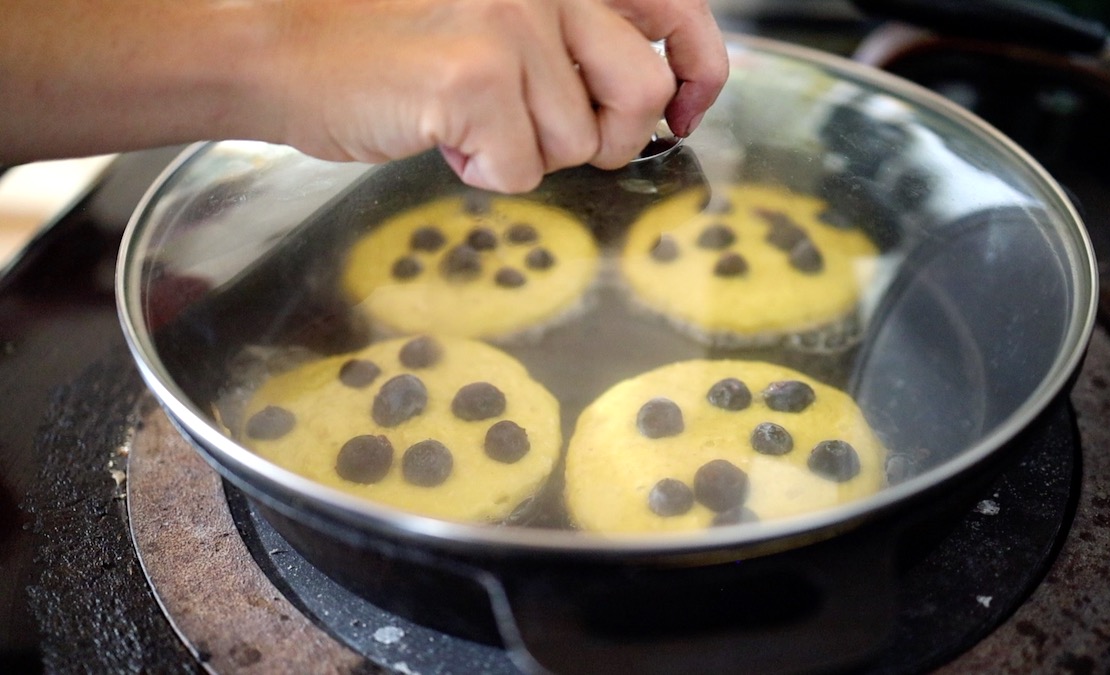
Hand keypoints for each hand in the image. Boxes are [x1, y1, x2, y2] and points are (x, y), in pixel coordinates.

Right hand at [270, 0, 727, 192]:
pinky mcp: (477, 76)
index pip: (677, 10)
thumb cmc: (383, 43)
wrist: (279, 50)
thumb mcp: (497, 15)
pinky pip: (523, 172)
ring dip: (528, 155)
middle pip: (643, 92)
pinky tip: (443, 139)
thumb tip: (655, 93)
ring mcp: (512, 23)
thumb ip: (572, 37)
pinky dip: (485, 174)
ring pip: (580, 144)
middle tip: (552, 139)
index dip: (700, 71)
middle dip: (610, 139)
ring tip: (470, 124)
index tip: (684, 113)